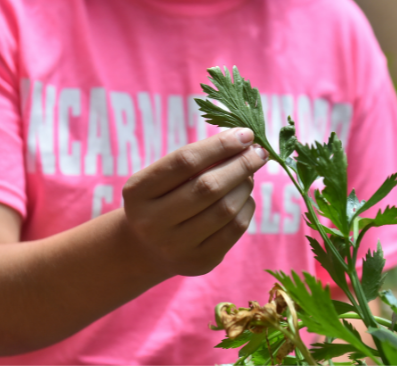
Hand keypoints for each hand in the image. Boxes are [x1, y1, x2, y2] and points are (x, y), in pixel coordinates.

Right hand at [122, 128, 267, 276]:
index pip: (185, 161)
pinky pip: (234, 229)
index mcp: (138, 192)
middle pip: (208, 187)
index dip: (219, 145)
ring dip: (245, 185)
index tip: (245, 134)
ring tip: (249, 173)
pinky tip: (245, 196)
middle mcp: (152, 222)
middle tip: (258, 152)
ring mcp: (176, 247)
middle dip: (240, 165)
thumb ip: (196, 159)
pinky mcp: (199, 262)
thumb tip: (243, 142)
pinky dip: (246, 206)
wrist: (146, 247)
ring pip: (226, 209)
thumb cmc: (162, 198)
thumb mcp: (163, 177)